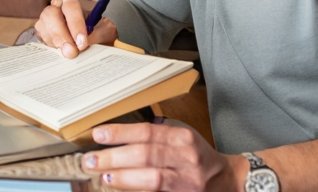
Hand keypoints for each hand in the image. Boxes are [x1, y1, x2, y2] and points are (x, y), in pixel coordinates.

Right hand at [34, 0, 117, 57]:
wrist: (96, 30)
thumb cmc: (100, 26)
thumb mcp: (104, 29)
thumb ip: (95, 35)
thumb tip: (80, 45)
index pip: (71, 7)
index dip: (75, 25)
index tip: (82, 41)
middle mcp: (57, 3)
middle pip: (52, 14)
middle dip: (62, 35)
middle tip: (72, 51)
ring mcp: (47, 15)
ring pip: (44, 26)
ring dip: (56, 42)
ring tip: (70, 52)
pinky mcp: (42, 28)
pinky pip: (41, 36)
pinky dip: (51, 45)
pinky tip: (63, 49)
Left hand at [81, 123, 247, 190]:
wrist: (227, 182)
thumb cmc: (199, 158)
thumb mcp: (184, 138)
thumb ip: (159, 134)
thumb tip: (122, 132)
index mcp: (184, 138)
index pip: (147, 132)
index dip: (121, 133)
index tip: (99, 134)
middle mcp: (187, 158)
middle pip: (146, 155)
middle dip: (115, 157)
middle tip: (91, 159)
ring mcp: (187, 181)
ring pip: (152, 178)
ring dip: (123, 177)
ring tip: (103, 176)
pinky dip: (137, 190)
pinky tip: (120, 188)